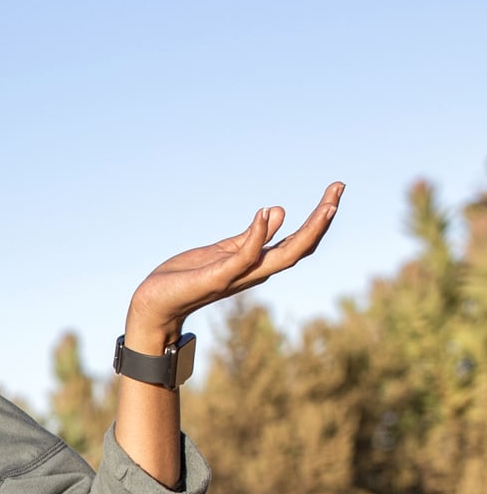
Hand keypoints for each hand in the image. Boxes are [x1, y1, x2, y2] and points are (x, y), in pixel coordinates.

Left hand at [127, 183, 343, 349]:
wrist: (154, 304)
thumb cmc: (186, 278)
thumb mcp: (224, 251)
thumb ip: (251, 237)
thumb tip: (278, 211)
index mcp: (257, 264)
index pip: (298, 243)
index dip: (319, 220)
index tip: (335, 190)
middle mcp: (254, 272)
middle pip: (300, 249)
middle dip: (322, 220)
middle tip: (339, 190)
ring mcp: (237, 276)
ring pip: (283, 256)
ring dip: (307, 230)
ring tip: (326, 204)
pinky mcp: (217, 277)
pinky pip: (243, 257)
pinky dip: (257, 235)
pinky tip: (264, 213)